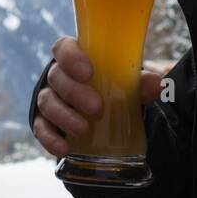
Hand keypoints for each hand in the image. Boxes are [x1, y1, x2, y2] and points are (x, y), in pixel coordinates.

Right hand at [32, 36, 162, 158]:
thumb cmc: (112, 90)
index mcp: (75, 59)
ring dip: (64, 116)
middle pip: (56, 77)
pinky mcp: (43, 123)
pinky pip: (40, 129)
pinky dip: (50, 139)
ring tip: (83, 129)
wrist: (102, 116)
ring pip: (47, 102)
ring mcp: (48, 99)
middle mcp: (57, 77)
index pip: (63, 48)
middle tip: (96, 107)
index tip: (88, 72)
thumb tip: (157, 85)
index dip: (71, 58)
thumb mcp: (127, 85)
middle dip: (74, 92)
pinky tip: (63, 149)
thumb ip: (141, 84)